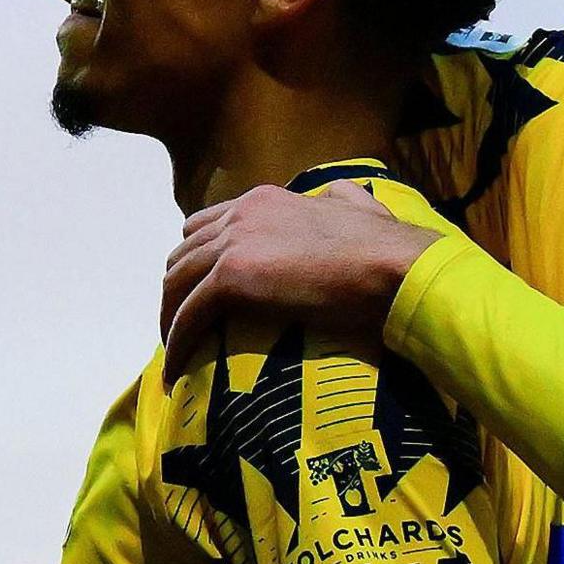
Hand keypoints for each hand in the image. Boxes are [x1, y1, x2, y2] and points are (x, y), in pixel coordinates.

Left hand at [162, 183, 441, 368]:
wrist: (392, 267)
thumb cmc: (385, 247)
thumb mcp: (359, 206)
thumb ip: (339, 198)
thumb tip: (337, 194)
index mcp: (264, 200)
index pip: (207, 225)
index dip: (198, 260)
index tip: (200, 291)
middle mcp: (240, 214)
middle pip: (183, 253)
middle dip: (178, 290)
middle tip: (186, 326)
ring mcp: (233, 244)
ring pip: (176, 282)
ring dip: (170, 318)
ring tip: (175, 352)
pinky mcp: (232, 278)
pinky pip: (188, 314)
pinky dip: (177, 342)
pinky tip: (177, 369)